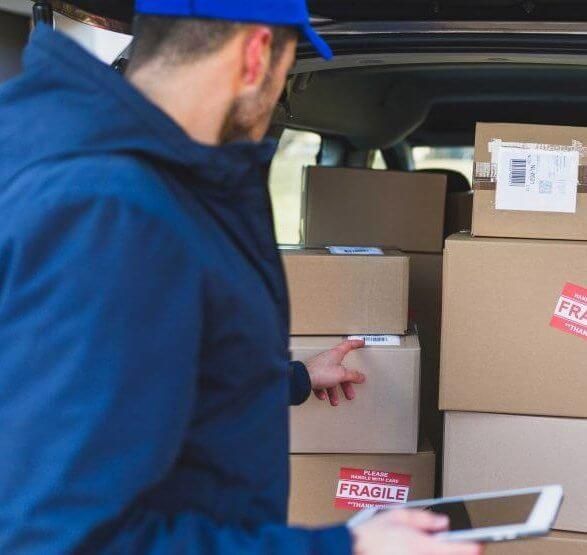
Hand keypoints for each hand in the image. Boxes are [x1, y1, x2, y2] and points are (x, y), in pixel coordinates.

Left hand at [305, 339, 365, 405]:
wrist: (302, 379)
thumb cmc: (320, 372)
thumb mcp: (341, 374)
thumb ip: (353, 376)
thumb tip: (361, 377)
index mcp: (335, 354)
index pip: (348, 345)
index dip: (355, 343)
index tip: (361, 343)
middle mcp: (327, 359)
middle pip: (341, 371)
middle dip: (346, 384)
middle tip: (350, 393)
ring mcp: (320, 367)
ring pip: (330, 380)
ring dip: (333, 392)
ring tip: (335, 401)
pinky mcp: (313, 375)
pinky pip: (321, 384)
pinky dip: (323, 391)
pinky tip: (323, 396)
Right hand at [352, 510, 482, 554]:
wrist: (352, 550)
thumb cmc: (370, 535)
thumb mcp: (396, 515)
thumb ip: (422, 518)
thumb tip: (442, 521)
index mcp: (420, 544)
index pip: (455, 548)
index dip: (471, 546)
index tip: (479, 544)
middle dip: (457, 550)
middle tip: (463, 546)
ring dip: (442, 553)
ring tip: (429, 544)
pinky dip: (429, 554)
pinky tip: (417, 549)